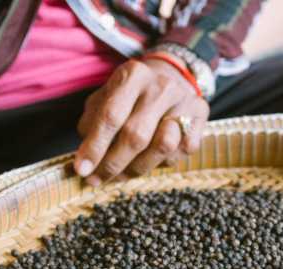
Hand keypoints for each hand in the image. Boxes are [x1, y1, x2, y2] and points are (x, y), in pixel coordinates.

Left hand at [74, 58, 208, 184]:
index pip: (111, 116)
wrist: (171, 77)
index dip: (95, 147)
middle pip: (136, 136)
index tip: (81, 170)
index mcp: (133, 75)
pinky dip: (162, 163)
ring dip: (138, 168)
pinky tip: (150, 160)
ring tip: (122, 173)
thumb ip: (92, 124)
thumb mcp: (105, 98)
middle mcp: (161, 85)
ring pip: (162, 147)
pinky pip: (181, 153)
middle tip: (97, 179)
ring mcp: (184, 101)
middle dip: (113, 164)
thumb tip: (86, 160)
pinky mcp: (201, 116)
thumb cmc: (130, 95)